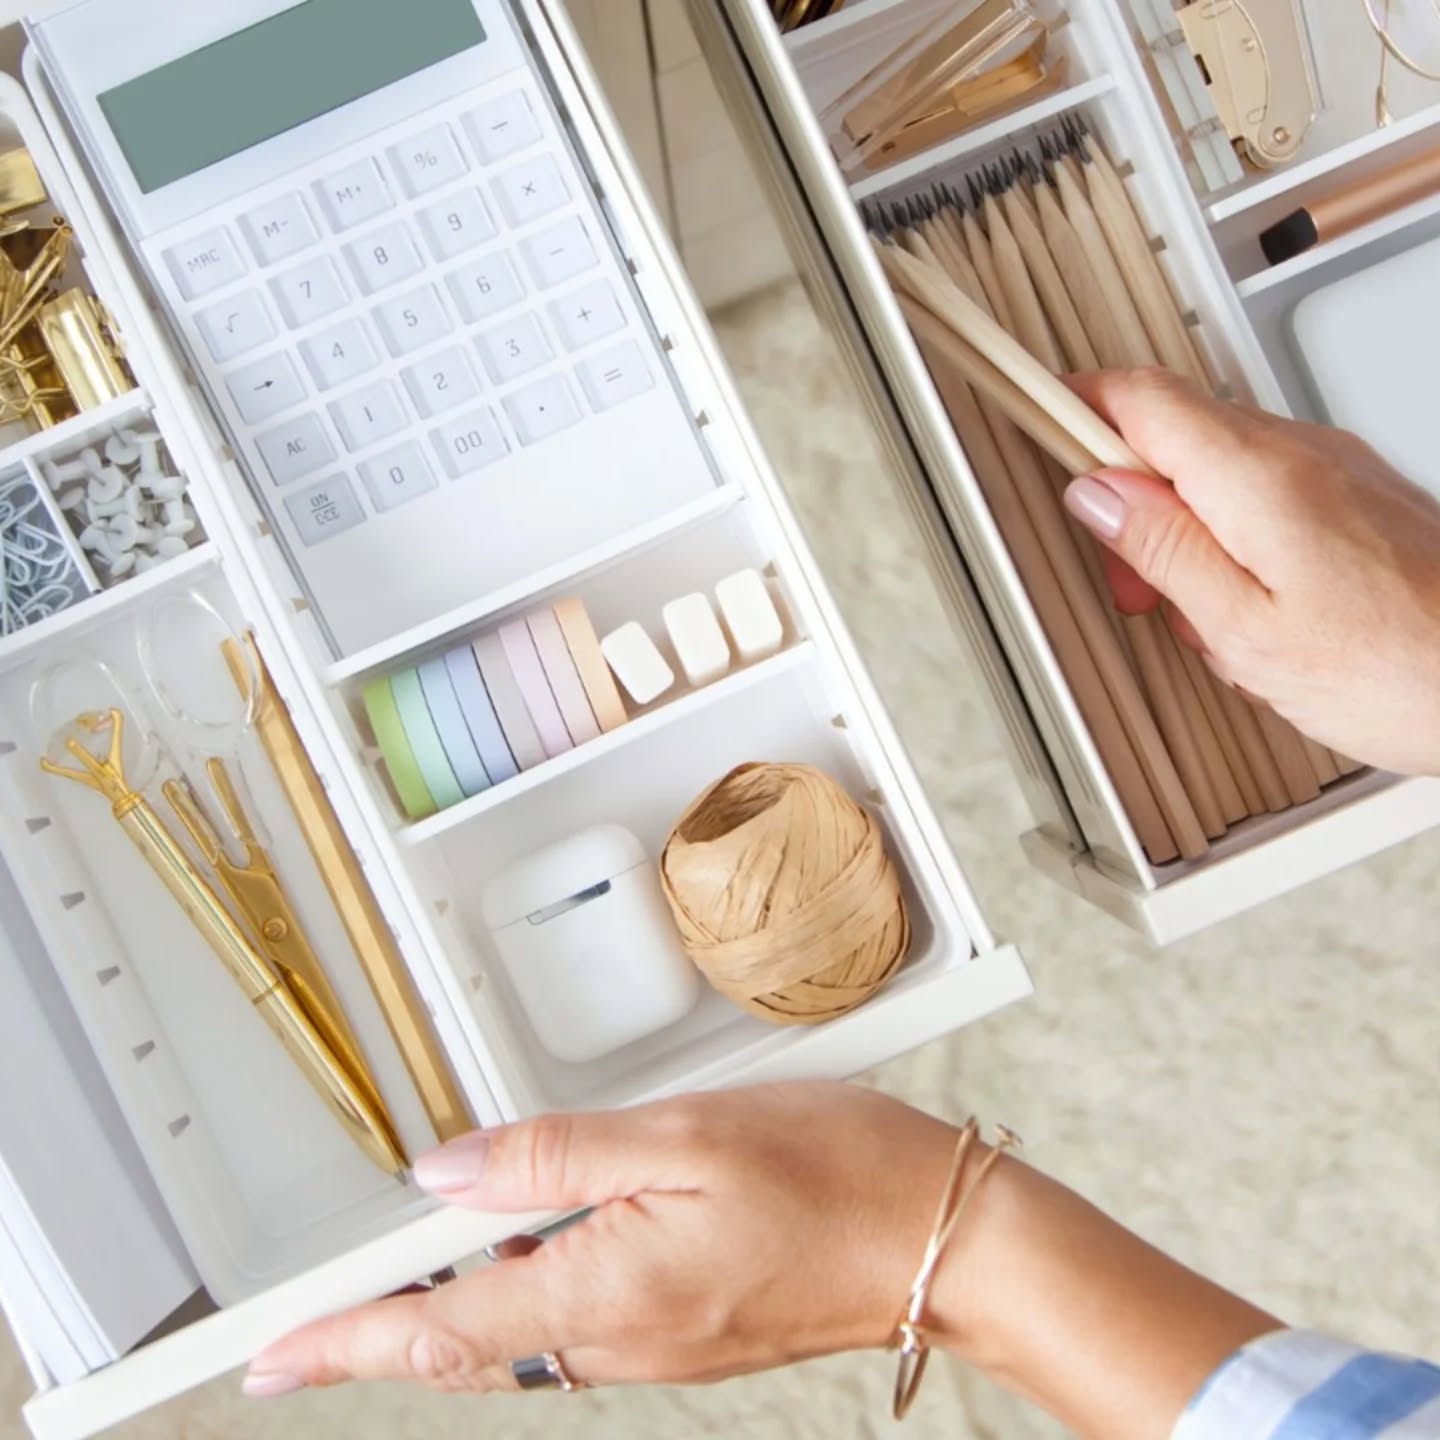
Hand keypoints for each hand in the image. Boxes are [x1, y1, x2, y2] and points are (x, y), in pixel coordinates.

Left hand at [242, 1083, 961, 1396]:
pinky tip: (519, 1257)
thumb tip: (450, 1175)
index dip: (346, 1342)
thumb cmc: (835, 1175)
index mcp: (610, 1287)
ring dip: (448, 1315)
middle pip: (468, 1344)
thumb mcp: (687, 1136)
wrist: (939, 1240)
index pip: (442, 1328)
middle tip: (311, 1320)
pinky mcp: (684, 1328)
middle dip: (381, 1332)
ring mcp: (656, 1341)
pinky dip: (519, 1298)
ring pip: (518, 1337)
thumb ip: (557, 1156)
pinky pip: (573, 1324)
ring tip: (396, 1283)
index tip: (275, 1359)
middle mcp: (622, 1336)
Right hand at [1061, 369, 1439, 774]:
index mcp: (1258, 477)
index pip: (1139, 398)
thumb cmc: (1407, 672)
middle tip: (1132, 586)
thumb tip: (1098, 494)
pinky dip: (1231, 542)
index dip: (1075, 404)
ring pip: (1216, 469)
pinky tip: (1249, 612)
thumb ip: (1164, 550)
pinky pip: (1263, 496)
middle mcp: (1301, 453)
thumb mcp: (1248, 631)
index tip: (1031, 417)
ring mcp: (1336, 471)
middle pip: (1173, 433)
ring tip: (1201, 618)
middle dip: (1128, 501)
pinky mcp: (1358, 499)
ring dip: (1181, 531)